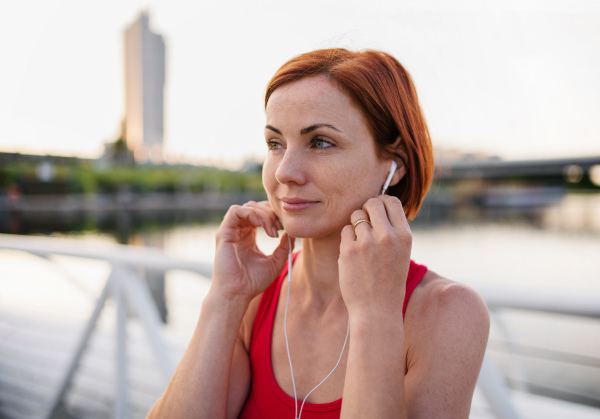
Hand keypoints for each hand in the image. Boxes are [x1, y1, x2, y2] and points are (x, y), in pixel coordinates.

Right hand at [212, 201, 293, 302]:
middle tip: (281, 227)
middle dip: (271, 213)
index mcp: (248, 235)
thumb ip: (284, 246)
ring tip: (273, 231)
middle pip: (256, 207)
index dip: (275, 216)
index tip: (285, 228)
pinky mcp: (223, 233)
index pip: (261, 214)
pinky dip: (252, 213)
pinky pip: (236, 211)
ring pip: (248, 207)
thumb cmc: (253, 282)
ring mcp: (230, 231)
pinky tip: (263, 226)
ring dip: (264, 214)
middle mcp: (238, 231)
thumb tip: (292, 232)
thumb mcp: (276, 262)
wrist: (237, 294)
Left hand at [338, 196, 411, 319]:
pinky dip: (347, 240)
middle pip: (371, 203)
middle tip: (365, 225)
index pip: (391, 201)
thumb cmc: (388, 281)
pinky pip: (345, 231)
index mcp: (404, 236)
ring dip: (356, 226)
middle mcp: (387, 236)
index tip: (377, 212)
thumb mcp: (400, 253)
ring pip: (355, 216)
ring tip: (361, 245)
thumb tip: (377, 205)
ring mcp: (367, 242)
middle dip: (366, 210)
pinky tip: (353, 255)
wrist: (377, 310)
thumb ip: (392, 230)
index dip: (381, 202)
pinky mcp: (349, 250)